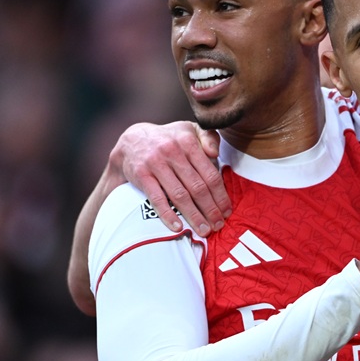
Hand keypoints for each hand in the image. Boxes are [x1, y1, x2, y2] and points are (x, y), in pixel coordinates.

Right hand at [109, 121, 230, 235]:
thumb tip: (216, 153)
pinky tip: (178, 227)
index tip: (227, 211)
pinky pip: (157, 198)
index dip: (221, 196)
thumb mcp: (190, 130)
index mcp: (188, 142)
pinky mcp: (141, 175)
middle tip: (219, 225)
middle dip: (210, 210)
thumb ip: (209, 137)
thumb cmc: (170, 139)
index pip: (210, 174)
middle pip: (197, 187)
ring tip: (204, 230)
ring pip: (179, 195)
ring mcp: (156, 164)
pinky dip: (167, 214)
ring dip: (194, 216)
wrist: (132, 140)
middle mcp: (173, 152)